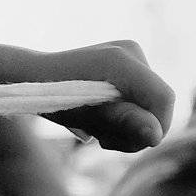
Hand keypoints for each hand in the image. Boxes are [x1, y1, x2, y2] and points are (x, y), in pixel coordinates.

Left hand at [36, 40, 173, 151]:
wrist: (32, 77)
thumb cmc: (54, 98)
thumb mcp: (86, 116)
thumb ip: (123, 123)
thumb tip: (155, 135)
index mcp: (121, 60)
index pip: (163, 98)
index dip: (155, 127)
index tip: (127, 144)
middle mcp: (130, 51)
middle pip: (158, 102)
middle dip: (137, 128)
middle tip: (103, 140)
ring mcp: (129, 54)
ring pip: (151, 102)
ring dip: (129, 123)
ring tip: (98, 129)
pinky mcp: (127, 62)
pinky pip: (142, 96)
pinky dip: (126, 113)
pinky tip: (103, 117)